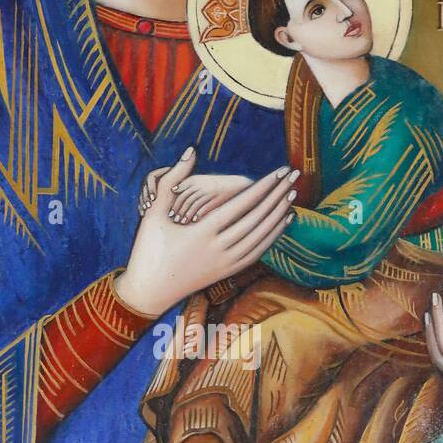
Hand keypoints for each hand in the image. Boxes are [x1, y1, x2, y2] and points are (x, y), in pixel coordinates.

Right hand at [115, 146, 296, 316]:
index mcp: (202, 233)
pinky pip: (257, 252)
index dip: (263, 187)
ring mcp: (225, 263)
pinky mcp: (227, 272)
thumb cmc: (148, 250)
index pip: (241, 205)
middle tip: (294, 175)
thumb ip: (171, 179)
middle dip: (278, 195)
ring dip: (278, 215)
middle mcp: (219, 249)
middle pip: (257, 219)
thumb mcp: (153, 213)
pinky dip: (273, 236)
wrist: (149, 292)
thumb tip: (190, 150)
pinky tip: (283, 222)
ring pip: (261, 237)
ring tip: (292, 195)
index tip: (280, 171)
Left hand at [168, 173, 252, 222]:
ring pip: (192, 204)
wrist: (240, 187)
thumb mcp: (203, 186)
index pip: (179, 191)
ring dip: (186, 214)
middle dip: (178, 210)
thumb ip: (189, 191)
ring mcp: (209, 190)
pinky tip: (194, 221)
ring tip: (182, 223)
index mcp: (195, 178)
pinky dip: (197, 215)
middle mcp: (201, 183)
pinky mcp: (216, 197)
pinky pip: (203, 207)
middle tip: (174, 220)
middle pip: (184, 198)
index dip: (173, 203)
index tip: (169, 214)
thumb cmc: (217, 189)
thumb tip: (173, 199)